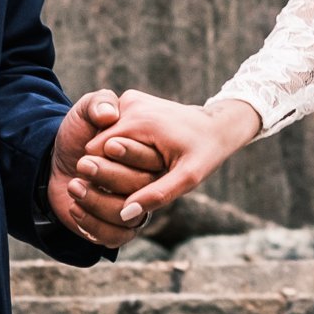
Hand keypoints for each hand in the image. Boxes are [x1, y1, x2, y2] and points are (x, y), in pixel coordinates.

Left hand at [46, 90, 165, 246]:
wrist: (56, 161)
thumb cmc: (78, 134)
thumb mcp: (86, 110)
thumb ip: (99, 102)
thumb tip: (110, 115)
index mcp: (148, 155)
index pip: (151, 160)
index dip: (129, 154)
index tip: (103, 146)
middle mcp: (147, 184)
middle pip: (140, 188)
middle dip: (109, 175)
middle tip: (83, 165)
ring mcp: (134, 209)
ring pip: (126, 216)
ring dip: (97, 201)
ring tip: (74, 185)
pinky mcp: (117, 229)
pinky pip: (116, 236)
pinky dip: (93, 225)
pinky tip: (75, 208)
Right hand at [73, 88, 260, 229]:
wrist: (217, 125)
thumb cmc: (205, 152)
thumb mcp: (188, 178)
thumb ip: (157, 195)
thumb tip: (126, 214)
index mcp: (141, 121)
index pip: (97, 153)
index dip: (103, 175)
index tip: (114, 190)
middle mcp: (131, 104)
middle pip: (96, 142)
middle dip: (105, 164)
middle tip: (125, 182)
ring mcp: (131, 99)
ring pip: (102, 134)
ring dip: (111, 154)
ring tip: (134, 167)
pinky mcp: (132, 99)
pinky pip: (113, 126)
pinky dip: (119, 140)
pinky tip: (136, 152)